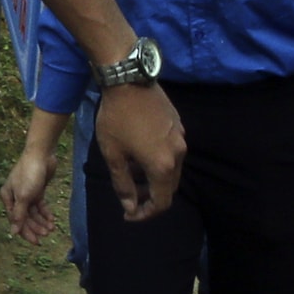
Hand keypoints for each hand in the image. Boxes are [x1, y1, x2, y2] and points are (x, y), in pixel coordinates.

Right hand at [1, 144, 57, 242]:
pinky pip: (40, 206)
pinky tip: (52, 219)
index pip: (15, 220)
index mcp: (7, 198)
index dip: (25, 232)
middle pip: (25, 217)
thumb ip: (19, 215)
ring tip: (51, 228)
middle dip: (35, 227)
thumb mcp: (23, 196)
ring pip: (33, 213)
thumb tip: (13, 233)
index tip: (36, 242)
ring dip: (42, 221)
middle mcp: (15, 197)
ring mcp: (26, 194)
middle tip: (46, 236)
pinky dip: (45, 213)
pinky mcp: (36, 190)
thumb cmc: (29, 174)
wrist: (41, 154)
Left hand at [91, 82, 183, 222]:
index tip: (129, 214)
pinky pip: (172, 152)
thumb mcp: (113, 155)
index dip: (146, 214)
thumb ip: (123, 184)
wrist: (128, 80)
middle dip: (150, 196)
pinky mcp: (178, 125)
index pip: (162, 202)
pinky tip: (140, 152)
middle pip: (169, 187)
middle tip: (129, 195)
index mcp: (162, 166)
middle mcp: (178, 154)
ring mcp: (180, 138)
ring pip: (171, 169)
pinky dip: (159, 161)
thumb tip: (130, 207)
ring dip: (154, 178)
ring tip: (132, 173)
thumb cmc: (116, 118)